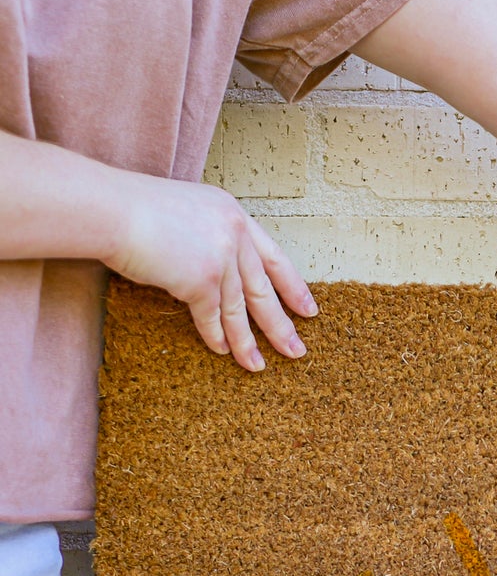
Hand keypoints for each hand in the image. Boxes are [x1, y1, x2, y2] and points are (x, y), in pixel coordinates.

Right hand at [101, 172, 315, 370]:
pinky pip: (212, 316)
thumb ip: (209, 238)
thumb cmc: (134, 208)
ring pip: (239, 310)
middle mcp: (234, 235)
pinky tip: (222, 352)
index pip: (273, 257)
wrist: (108, 208)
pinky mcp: (201, 280)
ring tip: (258, 366)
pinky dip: (216, 336)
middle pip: (263, 290)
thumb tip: (214, 273)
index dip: (292, 287)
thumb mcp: (187, 212)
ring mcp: (220, 258)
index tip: (308, 310)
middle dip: (281, 325)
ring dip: (248, 342)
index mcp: (234, 215)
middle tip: (296, 351)